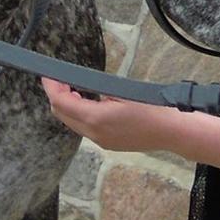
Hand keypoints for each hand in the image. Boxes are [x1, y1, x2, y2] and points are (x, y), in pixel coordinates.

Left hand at [41, 77, 190, 152]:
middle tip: (59, 79)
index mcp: (95, 118)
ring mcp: (100, 141)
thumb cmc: (151, 106)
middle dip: (56, 96)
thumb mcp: (122, 92)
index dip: (52, 87)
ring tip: (73, 88)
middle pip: (62, 115)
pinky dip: (79, 114)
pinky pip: (84, 128)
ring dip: (67, 106)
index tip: (48, 75)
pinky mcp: (107, 144)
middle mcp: (93, 134)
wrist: (171, 131)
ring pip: (71, 123)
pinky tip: (87, 103)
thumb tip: (80, 86)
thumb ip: (97, 90)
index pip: (62, 103)